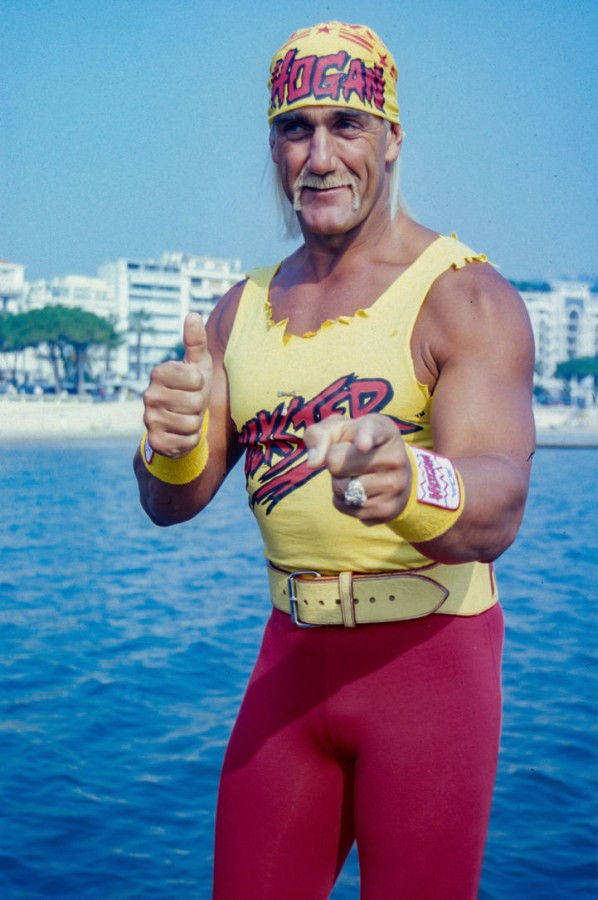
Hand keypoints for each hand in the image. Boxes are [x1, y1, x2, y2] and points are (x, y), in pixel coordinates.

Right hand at [142, 313, 212, 457]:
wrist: (179, 423)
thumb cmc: (192, 388)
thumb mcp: (198, 364)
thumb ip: (196, 341)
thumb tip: (192, 314)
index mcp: (159, 373)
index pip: (196, 379)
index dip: (201, 384)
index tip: (193, 385)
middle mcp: (149, 395)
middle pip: (195, 403)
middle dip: (200, 406)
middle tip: (191, 404)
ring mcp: (149, 420)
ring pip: (192, 424)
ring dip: (196, 423)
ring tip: (186, 418)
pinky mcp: (155, 441)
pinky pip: (187, 442)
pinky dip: (191, 440)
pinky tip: (181, 434)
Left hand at [303, 414, 412, 524]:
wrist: (389, 470)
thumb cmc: (355, 444)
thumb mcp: (337, 430)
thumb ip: (319, 436)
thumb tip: (313, 462)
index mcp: (383, 430)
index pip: (372, 432)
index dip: (364, 437)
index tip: (361, 445)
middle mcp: (395, 457)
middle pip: (337, 464)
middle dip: (333, 463)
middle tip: (349, 460)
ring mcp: (395, 485)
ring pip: (341, 489)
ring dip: (338, 483)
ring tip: (356, 476)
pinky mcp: (387, 509)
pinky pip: (346, 507)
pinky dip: (344, 501)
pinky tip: (360, 492)